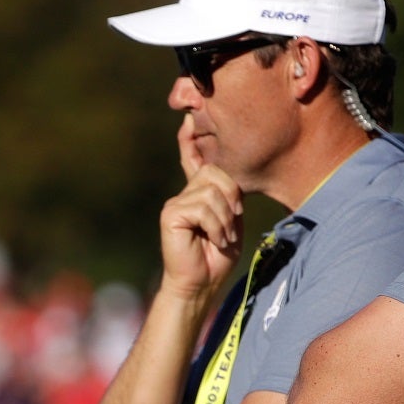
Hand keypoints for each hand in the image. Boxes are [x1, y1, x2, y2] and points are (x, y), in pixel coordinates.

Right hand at [160, 115, 243, 300]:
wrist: (201, 284)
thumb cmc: (217, 257)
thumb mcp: (230, 220)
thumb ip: (229, 196)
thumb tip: (225, 173)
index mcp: (197, 194)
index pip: (193, 160)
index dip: (189, 140)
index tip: (188, 119)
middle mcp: (184, 195)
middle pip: (216, 172)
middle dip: (232, 198)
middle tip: (230, 225)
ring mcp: (176, 203)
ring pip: (213, 191)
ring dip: (225, 219)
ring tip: (220, 238)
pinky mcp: (171, 214)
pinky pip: (203, 207)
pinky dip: (215, 226)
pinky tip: (211, 240)